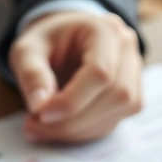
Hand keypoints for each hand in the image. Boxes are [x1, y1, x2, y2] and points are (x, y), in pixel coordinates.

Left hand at [9, 10, 142, 142]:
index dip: (72, 100)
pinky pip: (114, 122)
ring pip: (118, 113)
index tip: (41, 114)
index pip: (100, 72)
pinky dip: (84, 131)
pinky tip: (60, 126)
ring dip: (78, 129)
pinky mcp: (132, 96)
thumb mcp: (27, 49)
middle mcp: (126, 50)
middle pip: (115, 96)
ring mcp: (134, 74)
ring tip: (43, 128)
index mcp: (105, 30)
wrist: (63, 41)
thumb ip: (32, 74)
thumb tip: (40, 105)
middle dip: (73, 121)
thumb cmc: (47, 42)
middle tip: (34, 126)